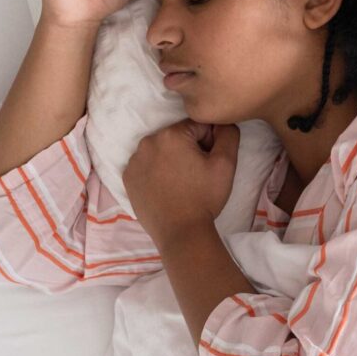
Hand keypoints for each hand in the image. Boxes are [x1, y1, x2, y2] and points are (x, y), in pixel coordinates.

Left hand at [123, 119, 241, 250]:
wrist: (181, 232)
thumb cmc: (204, 197)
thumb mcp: (226, 163)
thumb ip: (228, 133)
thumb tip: (221, 122)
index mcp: (170, 134)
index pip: (198, 126)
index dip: (209, 143)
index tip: (208, 164)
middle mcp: (147, 142)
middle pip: (177, 137)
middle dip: (189, 150)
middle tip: (197, 175)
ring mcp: (134, 161)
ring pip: (161, 150)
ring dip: (172, 160)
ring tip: (182, 183)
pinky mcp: (128, 177)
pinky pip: (147, 165)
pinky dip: (157, 172)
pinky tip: (167, 189)